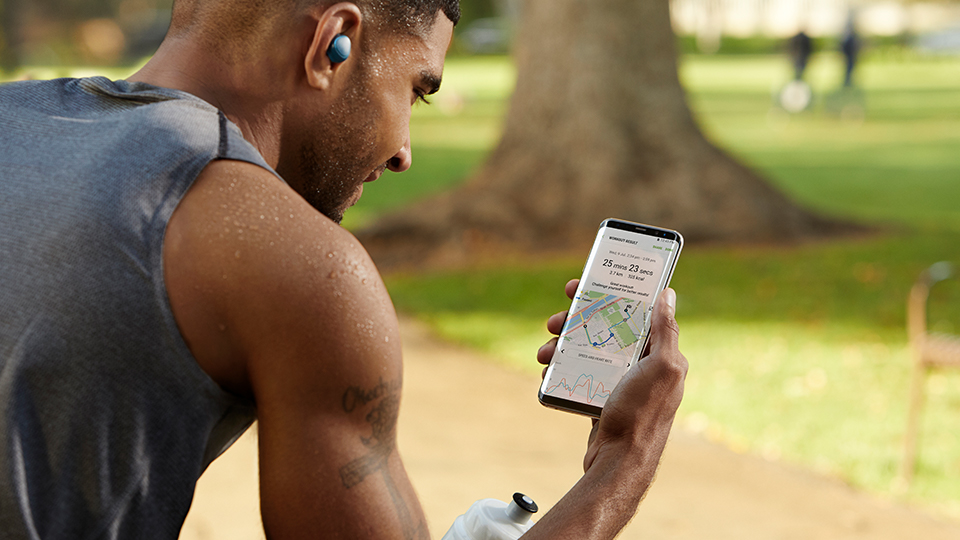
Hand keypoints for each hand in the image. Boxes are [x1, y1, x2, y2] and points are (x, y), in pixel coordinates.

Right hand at [537, 282, 686, 473]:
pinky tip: (547, 370)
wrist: (619, 462)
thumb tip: (668, 295)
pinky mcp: (601, 397)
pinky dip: (561, 369)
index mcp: (660, 354)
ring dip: (561, 346)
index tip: (583, 286)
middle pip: (604, 329)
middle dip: (575, 321)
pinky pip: (578, 373)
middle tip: (553, 321)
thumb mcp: (662, 367)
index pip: (633, 312)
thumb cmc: (642, 415)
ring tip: (544, 352)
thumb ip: (666, 331)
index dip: (609, 295)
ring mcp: (619, 382)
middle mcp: (641, 366)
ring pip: (586, 350)